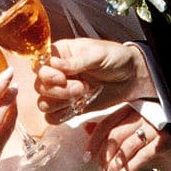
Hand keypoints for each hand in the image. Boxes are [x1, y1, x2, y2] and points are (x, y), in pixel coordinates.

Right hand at [37, 37, 155, 124]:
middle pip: (39, 86)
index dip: (46, 73)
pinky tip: (78, 106)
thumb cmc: (116, 58)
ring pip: (44, 102)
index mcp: (60, 53)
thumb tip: (54, 63)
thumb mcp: (98, 54)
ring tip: (83, 93)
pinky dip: (62, 115)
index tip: (62, 77)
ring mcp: (62, 90)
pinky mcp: (69, 106)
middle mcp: (57, 72)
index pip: (39, 64)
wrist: (132, 77)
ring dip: (61, 102)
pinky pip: (53, 117)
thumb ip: (76, 61)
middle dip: (58, 90)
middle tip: (82, 87)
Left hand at [82, 105, 170, 170]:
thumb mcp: (125, 139)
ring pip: (128, 144)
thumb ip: (107, 132)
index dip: (94, 141)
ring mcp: (154, 126)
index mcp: (129, 110)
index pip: (107, 123)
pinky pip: (143, 154)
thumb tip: (85, 128)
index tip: (86, 157)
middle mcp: (141, 114)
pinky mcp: (164, 140)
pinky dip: (131, 166)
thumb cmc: (147, 146)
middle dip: (104, 155)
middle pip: (116, 134)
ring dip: (116, 163)